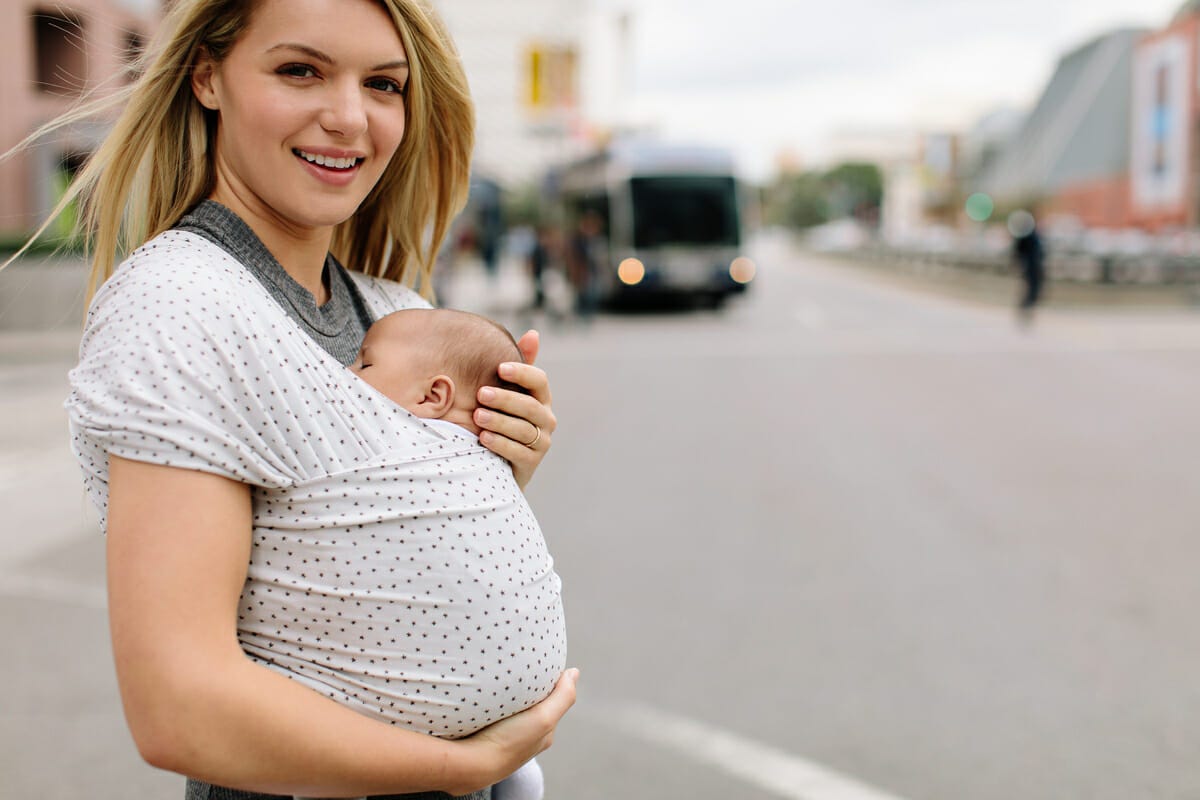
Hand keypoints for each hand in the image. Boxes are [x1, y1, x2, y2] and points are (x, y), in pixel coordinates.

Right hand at [447, 668, 578, 795]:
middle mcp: (526, 737)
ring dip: (509, 695)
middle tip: (519, 669)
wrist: (470, 765)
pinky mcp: (485, 734)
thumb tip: (574, 672)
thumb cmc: (509, 742)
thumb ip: (562, 696)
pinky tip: (486, 696)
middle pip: (532, 704)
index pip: (553, 701)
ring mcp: (505, 736)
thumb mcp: (543, 718)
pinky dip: (493, 702)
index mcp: (544, 733)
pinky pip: (493, 713)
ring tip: (501, 679)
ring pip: (512, 708)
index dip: (549, 682)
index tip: (540, 664)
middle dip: (529, 688)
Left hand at [475, 329, 556, 488]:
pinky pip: (518, 452)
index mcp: (541, 398)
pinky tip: (483, 438)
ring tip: (477, 416)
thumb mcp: (508, 391)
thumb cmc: (502, 417)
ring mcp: (541, 442)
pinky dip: (500, 444)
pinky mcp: (531, 463)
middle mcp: (546, 419)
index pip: (539, 381)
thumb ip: (519, 365)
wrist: (499, 461)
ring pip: (523, 429)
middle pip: (530, 406)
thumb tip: (533, 334)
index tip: (499, 368)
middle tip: (481, 394)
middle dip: (505, 399)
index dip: (521, 373)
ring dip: (499, 422)